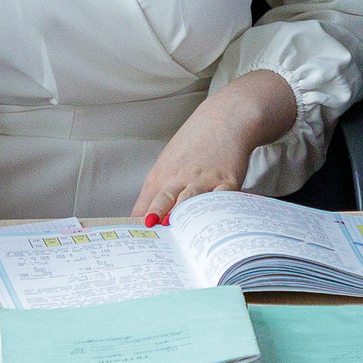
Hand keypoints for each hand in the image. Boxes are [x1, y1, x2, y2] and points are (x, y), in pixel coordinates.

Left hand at [132, 70, 297, 223]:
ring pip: (191, 200)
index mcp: (161, 178)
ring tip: (179, 234)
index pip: (144, 206)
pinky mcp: (228, 181)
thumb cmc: (192, 148)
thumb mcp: (166, 167)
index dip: (139, 225)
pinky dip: (217, 213)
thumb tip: (137, 224)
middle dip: (157, 215)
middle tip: (151, 230)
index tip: (134, 242)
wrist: (224, 120)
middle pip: (164, 200)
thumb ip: (152, 196)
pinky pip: (222, 200)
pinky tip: (214, 224)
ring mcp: (204, 180)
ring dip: (184, 217)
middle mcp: (180, 179)